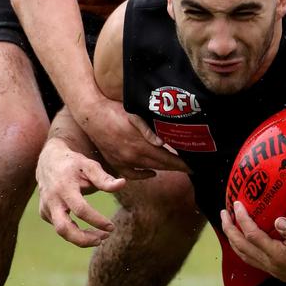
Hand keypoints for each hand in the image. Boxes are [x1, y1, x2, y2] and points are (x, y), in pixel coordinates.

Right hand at [36, 138, 125, 246]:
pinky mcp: (45, 213)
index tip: (111, 227)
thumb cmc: (74, 163)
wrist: (48, 161)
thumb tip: (123, 184)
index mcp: (64, 187)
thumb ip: (105, 178)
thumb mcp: (90, 166)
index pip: (80, 209)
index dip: (97, 220)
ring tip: (100, 237)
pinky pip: (60, 227)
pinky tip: (88, 230)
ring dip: (81, 238)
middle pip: (63, 228)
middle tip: (103, 239)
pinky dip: (74, 232)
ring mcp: (46, 208)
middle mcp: (52, 200)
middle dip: (83, 239)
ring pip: (61, 231)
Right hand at [72, 95, 190, 179]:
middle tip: (190, 168)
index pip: (167, 159)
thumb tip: (162, 143)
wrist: (91, 114)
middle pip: (160, 166)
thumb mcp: (134, 116)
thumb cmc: (115, 110)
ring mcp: (123, 161)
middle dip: (177, 167)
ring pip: (149, 169)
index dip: (181, 164)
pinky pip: (131, 174)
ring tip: (176, 167)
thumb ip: (148, 130)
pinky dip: (143, 175)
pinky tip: (151, 172)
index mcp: (140, 145)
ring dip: (163, 169)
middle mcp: (132, 156)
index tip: (194, 166)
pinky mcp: (115, 162)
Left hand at [220, 202, 285, 284]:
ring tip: (229, 225)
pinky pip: (252, 259)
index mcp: (278, 256)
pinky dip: (244, 248)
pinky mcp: (278, 271)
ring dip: (234, 240)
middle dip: (230, 230)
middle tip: (224, 213)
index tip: (236, 203)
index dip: (242, 219)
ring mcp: (273, 270)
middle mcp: (272, 265)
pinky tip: (246, 240)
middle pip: (242, 247)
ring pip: (245, 256)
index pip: (252, 236)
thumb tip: (278, 221)